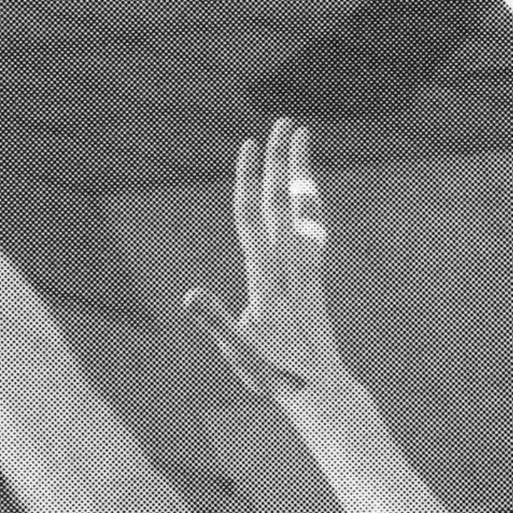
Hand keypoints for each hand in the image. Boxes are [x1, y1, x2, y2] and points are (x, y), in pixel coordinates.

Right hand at [181, 121, 339, 404]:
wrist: (322, 390)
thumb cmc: (276, 377)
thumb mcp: (241, 354)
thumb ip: (217, 322)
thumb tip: (190, 295)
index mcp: (266, 280)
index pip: (252, 219)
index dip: (249, 180)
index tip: (250, 143)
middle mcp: (289, 269)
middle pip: (283, 204)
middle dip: (282, 162)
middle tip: (285, 121)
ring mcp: (304, 273)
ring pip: (302, 211)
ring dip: (298, 174)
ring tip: (301, 140)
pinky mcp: (313, 282)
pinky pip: (312, 232)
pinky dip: (310, 206)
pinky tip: (308, 196)